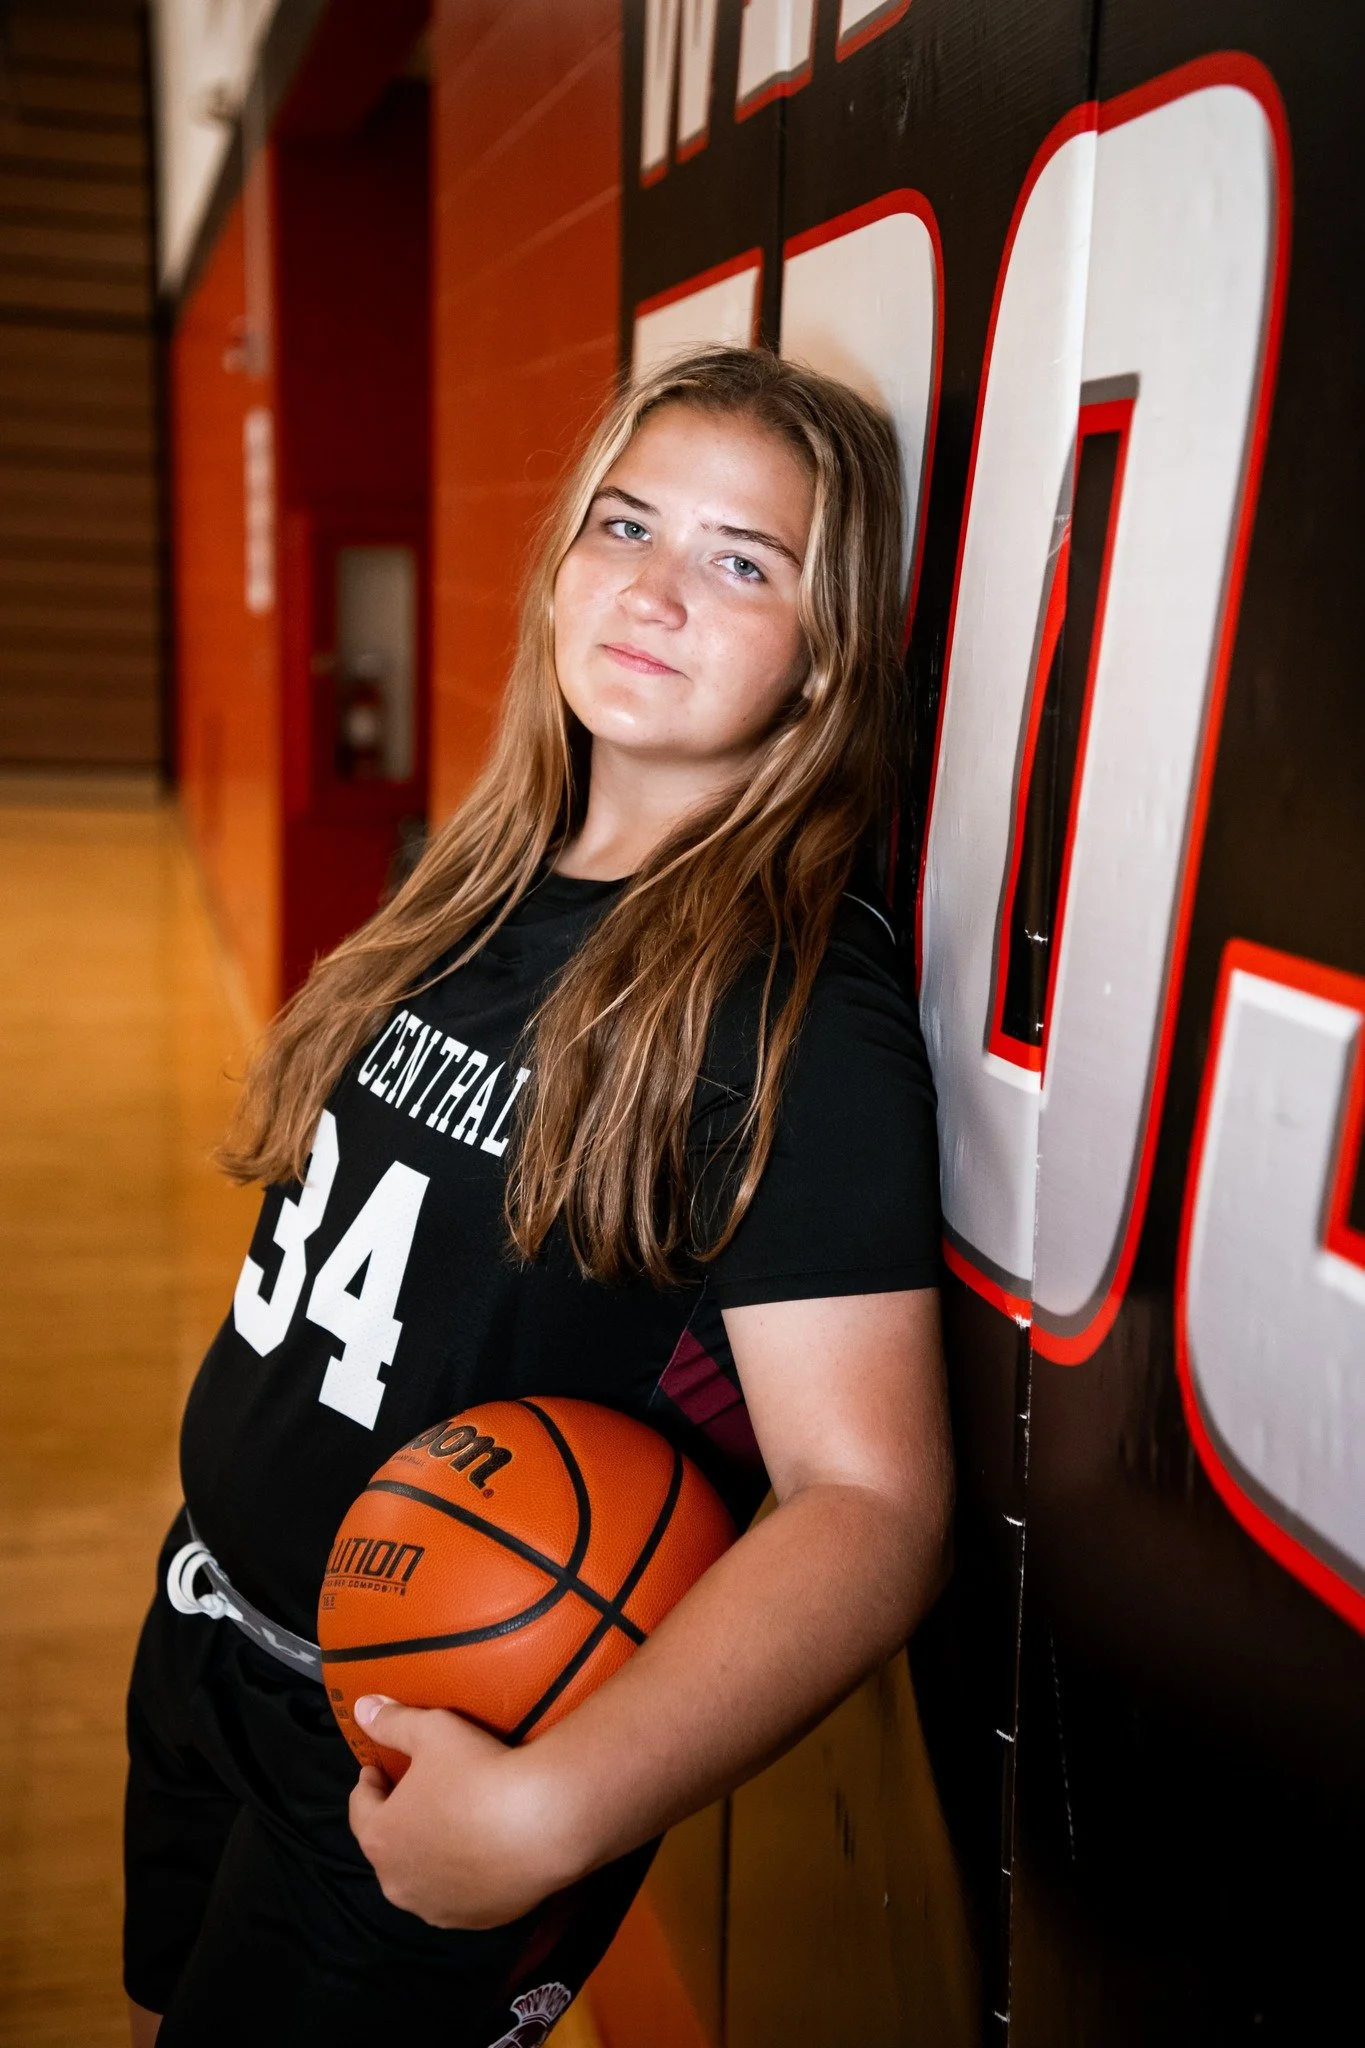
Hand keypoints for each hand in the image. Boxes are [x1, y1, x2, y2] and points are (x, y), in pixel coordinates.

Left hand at [347, 1696, 571, 1928]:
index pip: (361, 1807)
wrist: (543, 1822)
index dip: (370, 1783)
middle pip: (388, 1846)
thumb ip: (392, 1721)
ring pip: (421, 1877)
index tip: (380, 1768)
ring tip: (450, 1823)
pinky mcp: (476, 1921)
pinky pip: (458, 1896)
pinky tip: (479, 1852)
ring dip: (426, 1852)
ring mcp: (437, 1908)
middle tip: (418, 1792)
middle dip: (397, 1819)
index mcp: (380, 1838)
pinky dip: (461, 1876)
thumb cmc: (478, 1772)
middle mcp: (399, 1883)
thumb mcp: (432, 1731)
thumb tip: (362, 1708)